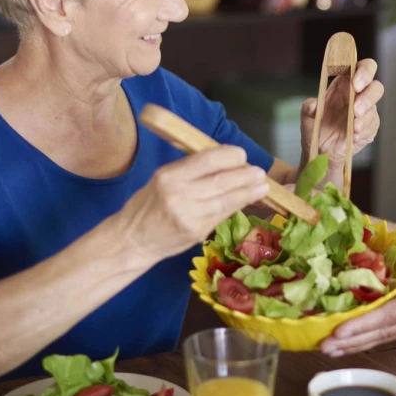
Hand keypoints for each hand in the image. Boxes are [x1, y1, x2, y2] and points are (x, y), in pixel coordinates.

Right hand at [116, 146, 268, 262]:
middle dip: (245, 175)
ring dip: (249, 192)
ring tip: (263, 186)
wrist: (132, 240)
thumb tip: (224, 159)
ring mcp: (190, 216)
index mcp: (169, 176)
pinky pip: (223, 215)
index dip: (230, 156)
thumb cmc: (147, 205)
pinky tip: (249, 200)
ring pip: (227, 200)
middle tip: (260, 172)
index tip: (242, 155)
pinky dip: (238, 206)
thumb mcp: (162, 178)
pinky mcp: (197, 232)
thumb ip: (190, 169)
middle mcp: (180, 194)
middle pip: (222, 181)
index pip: (208, 160)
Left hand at [301, 58, 382, 166]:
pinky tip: (354, 136)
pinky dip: (364, 131)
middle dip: (368, 97)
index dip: (363, 72)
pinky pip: (372, 126)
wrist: (320, 151)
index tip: (356, 84)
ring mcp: (366, 112)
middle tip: (355, 109)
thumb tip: (313, 105)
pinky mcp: (369, 127)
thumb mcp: (307, 117)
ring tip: (353, 127)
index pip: (361, 68)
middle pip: (376, 86)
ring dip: (365, 117)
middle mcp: (358, 95)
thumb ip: (308, 108)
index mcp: (344, 84)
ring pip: (374, 108)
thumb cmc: (315, 127)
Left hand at [320, 250, 395, 355]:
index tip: (339, 331)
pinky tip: (355, 341)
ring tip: (329, 350)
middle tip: (322, 347)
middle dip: (350, 341)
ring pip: (381, 336)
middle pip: (378, 332)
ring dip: (355, 344)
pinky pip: (388, 334)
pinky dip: (369, 338)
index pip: (388, 316)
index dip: (363, 324)